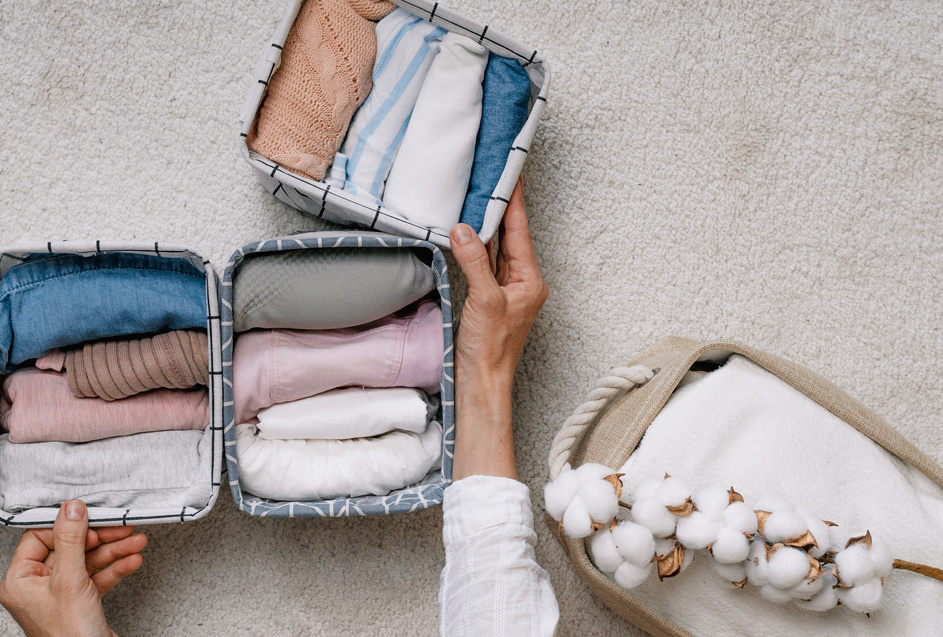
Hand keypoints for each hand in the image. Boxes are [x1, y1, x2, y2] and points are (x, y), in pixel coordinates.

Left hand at [0, 500, 146, 636]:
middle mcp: (37, 586)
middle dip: (101, 538)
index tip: (90, 517)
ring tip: (136, 542)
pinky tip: (131, 561)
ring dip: (114, 551)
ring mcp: (60, 594)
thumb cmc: (69, 635)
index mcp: (21, 580)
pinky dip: (116, 568)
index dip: (67, 526)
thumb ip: (71, 540)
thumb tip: (72, 509)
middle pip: (70, 547)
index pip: (40, 537)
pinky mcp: (80, 601)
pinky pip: (98, 577)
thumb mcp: (70, 580)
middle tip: (121, 529)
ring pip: (88, 561)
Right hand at [449, 178, 547, 479]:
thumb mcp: (483, 301)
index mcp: (530, 279)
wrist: (482, 383)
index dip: (513, 199)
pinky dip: (476, 244)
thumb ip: (474, 262)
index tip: (511, 171)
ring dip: (487, 222)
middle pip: (509, 235)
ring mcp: (504, 290)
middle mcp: (521, 281)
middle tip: (491, 173)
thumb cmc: (490, 350)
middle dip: (500, 205)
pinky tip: (467, 230)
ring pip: (496, 248)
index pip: (519, 230)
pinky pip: (483, 262)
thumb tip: (464, 229)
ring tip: (479, 193)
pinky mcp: (488, 298)